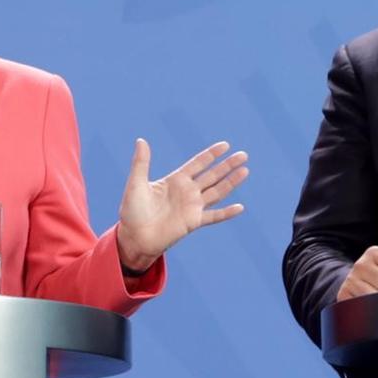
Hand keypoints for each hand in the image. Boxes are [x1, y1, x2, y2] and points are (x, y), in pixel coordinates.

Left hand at [116, 139, 248, 272]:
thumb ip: (141, 163)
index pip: (198, 164)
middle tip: (243, 155)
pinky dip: (226, 213)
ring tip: (245, 171)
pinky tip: (240, 207)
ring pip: (217, 192)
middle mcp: (187, 192)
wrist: (134, 237)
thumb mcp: (136, 183)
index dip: (211, 155)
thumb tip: (141, 140)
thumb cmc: (132, 210)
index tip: (225, 145)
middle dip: (227, 165)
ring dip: (231, 182)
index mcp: (175, 180)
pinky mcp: (193, 222)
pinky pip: (214, 216)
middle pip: (212, 175)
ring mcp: (192, 207)